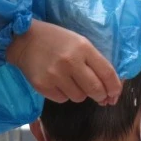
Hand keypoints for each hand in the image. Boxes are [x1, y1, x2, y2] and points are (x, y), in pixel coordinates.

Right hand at [6, 20, 121, 104]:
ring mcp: (55, 75)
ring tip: (70, 81)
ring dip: (79, 93)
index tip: (115, 94)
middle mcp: (70, 62)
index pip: (107, 73)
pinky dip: (63, 94)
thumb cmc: (56, 41)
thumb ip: (94, 62)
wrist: (25, 41)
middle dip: (100, 96)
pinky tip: (57, 83)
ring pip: (79, 97)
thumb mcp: (79, 43)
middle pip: (95, 89)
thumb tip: (108, 90)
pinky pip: (63, 99)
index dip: (115, 87)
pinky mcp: (43, 86)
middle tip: (99, 96)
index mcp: (83, 48)